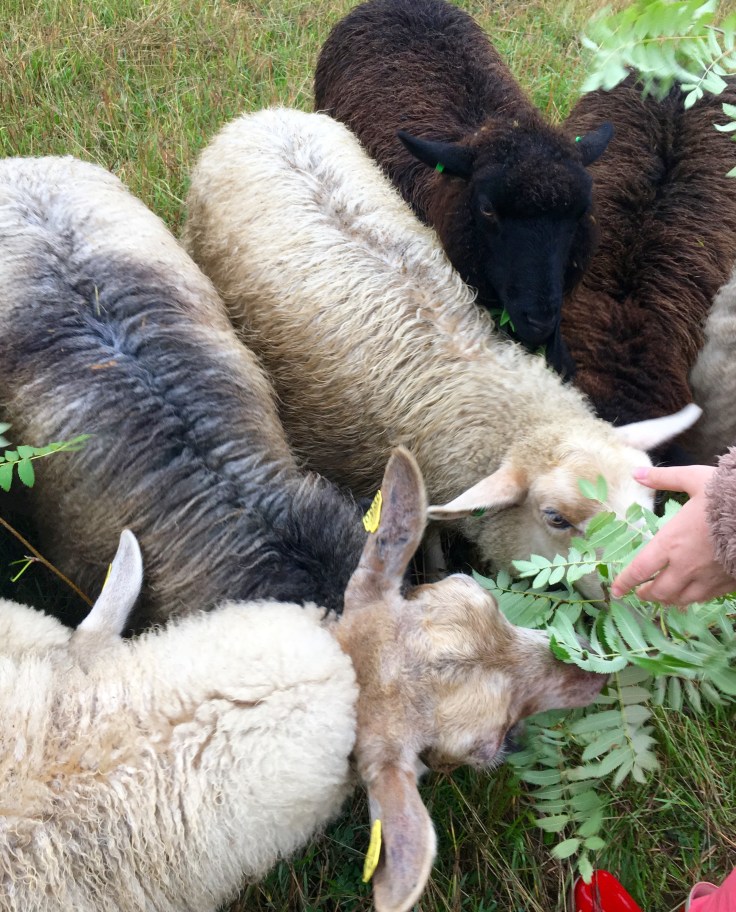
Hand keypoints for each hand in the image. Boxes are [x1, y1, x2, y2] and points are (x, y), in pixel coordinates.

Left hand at [610, 465, 735, 606]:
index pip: (639, 570)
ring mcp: (707, 578)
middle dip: (645, 593)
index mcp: (671, 542)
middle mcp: (685, 565)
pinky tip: (690, 595)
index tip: (615, 590)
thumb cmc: (726, 494)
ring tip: (661, 596)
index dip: (624, 582)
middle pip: (658, 590)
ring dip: (667, 599)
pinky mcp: (726, 583)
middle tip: (639, 592)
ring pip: (680, 599)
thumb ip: (663, 478)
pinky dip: (691, 599)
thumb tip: (635, 472)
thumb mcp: (693, 478)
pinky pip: (704, 599)